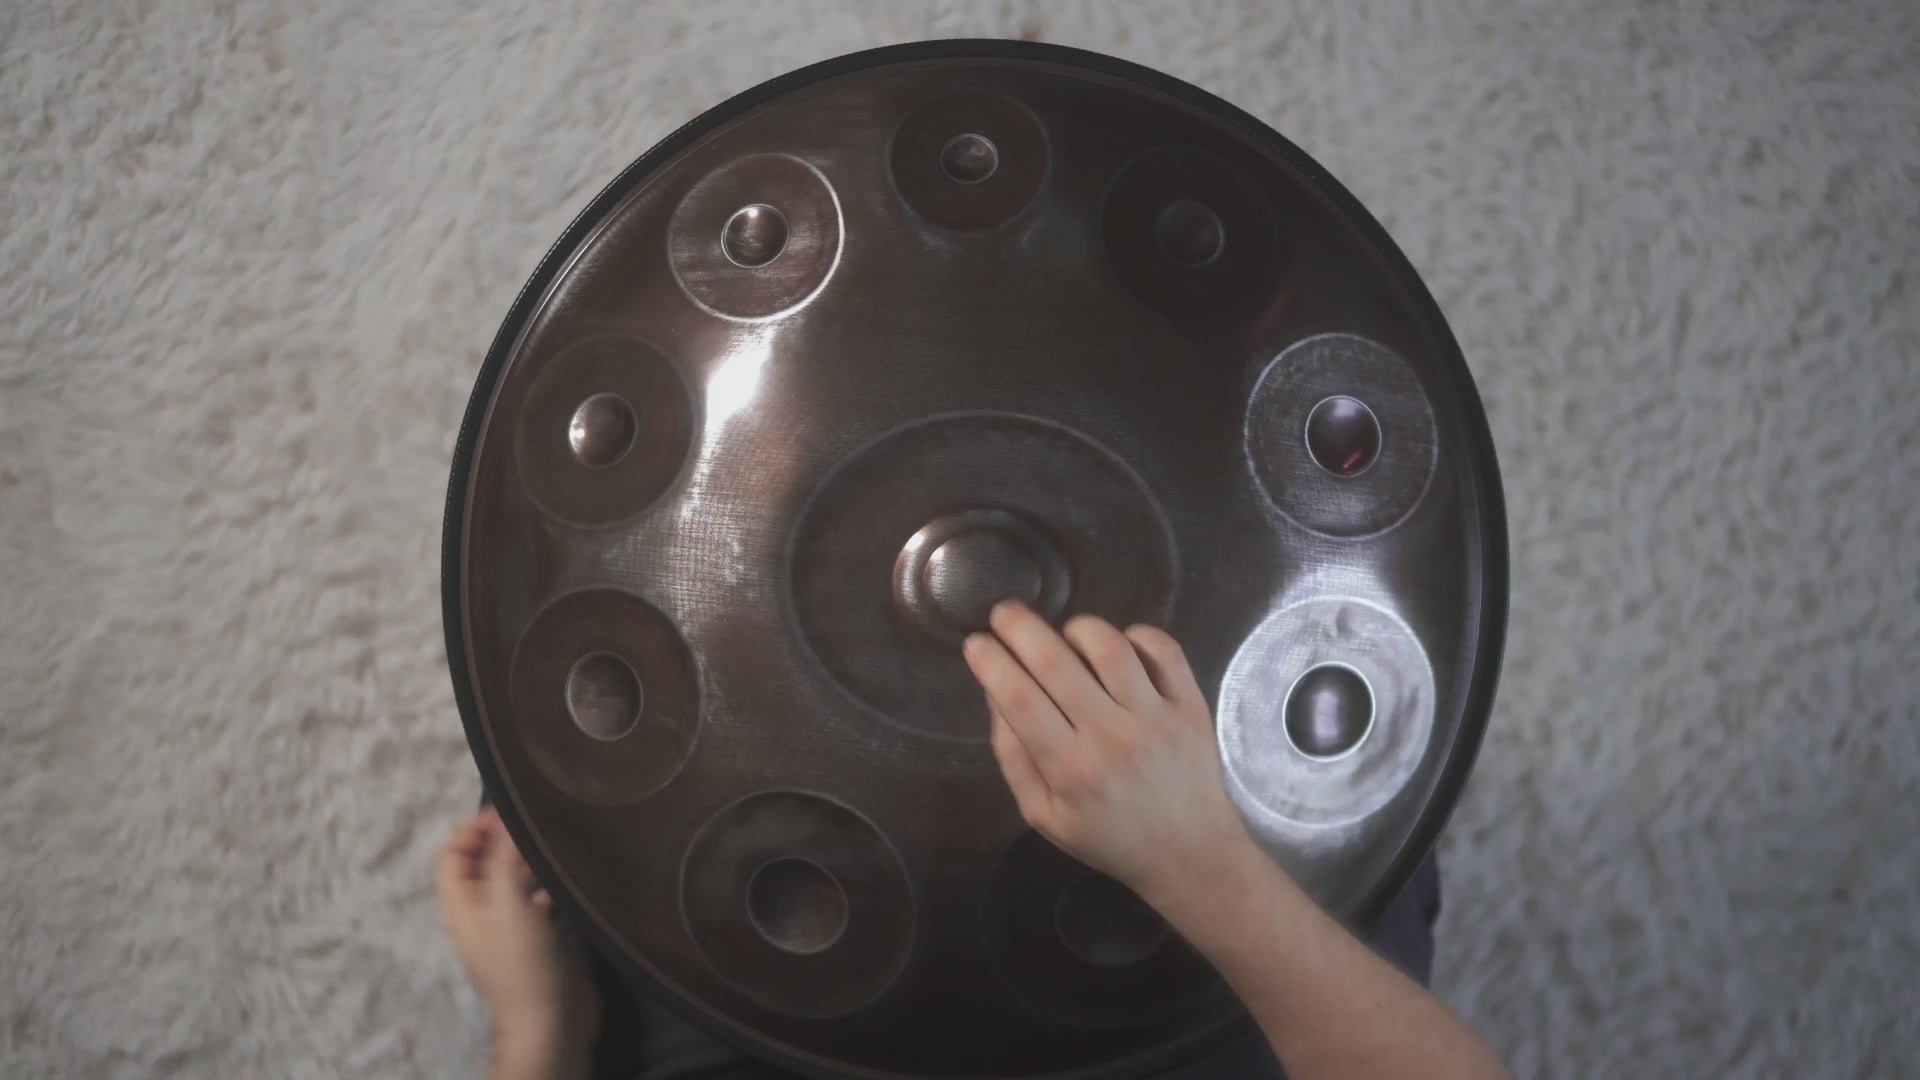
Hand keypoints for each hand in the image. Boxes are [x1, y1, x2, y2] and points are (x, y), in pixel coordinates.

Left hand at [434, 807, 599, 1073]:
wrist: (551, 1021)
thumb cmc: (522, 961)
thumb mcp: (508, 903)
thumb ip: (504, 859)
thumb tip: (508, 820)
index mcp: (462, 905)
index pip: (451, 855)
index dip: (472, 829)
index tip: (507, 813)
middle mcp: (481, 913)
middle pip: (482, 864)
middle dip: (504, 841)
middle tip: (539, 823)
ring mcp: (509, 926)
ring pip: (512, 880)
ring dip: (529, 860)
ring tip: (558, 842)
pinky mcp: (538, 937)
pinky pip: (537, 898)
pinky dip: (548, 881)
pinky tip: (570, 873)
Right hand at [961, 602, 1258, 911]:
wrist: (1189, 854)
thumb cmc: (1108, 837)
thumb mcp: (1044, 814)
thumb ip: (1014, 756)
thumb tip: (995, 695)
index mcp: (1069, 769)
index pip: (1018, 697)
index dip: (990, 662)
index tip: (975, 643)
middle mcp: (1111, 736)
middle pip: (1055, 661)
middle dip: (1019, 627)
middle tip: (1004, 613)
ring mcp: (1155, 717)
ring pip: (1109, 646)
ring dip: (1076, 628)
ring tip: (1063, 633)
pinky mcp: (1189, 705)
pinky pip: (1163, 650)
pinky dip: (1136, 634)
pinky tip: (1118, 645)